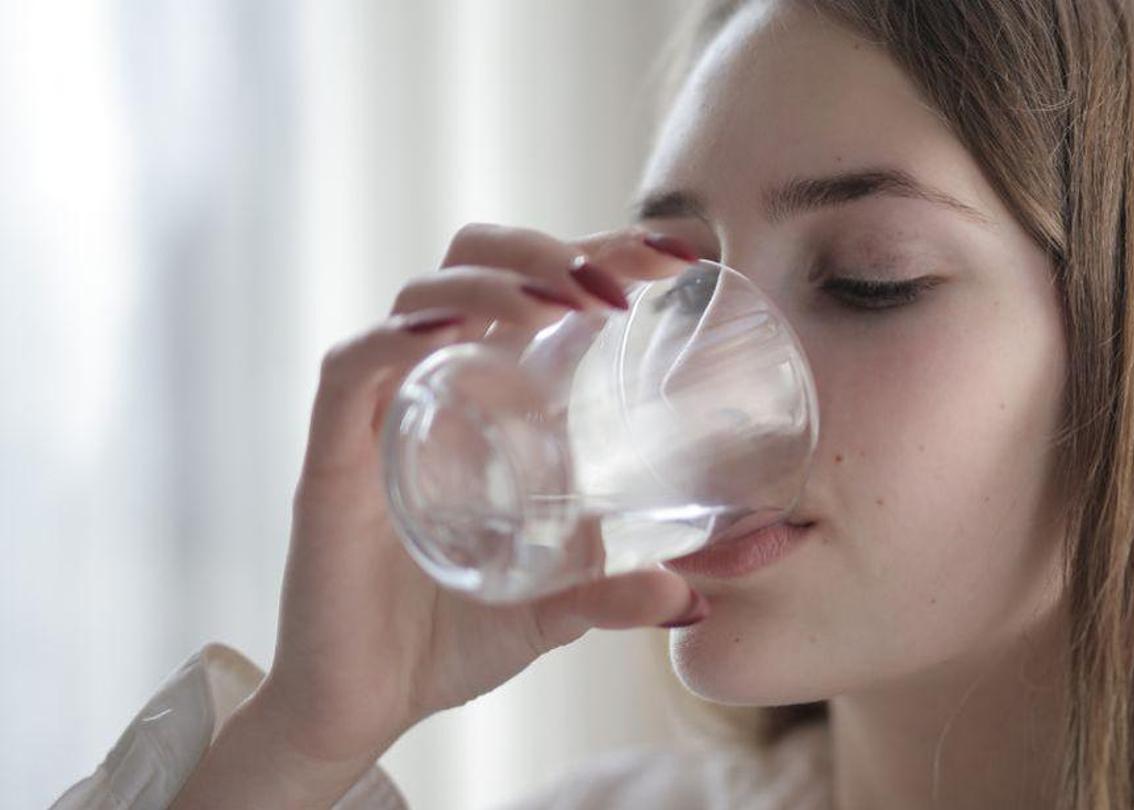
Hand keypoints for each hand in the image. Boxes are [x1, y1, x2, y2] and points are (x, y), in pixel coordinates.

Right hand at [172, 225, 706, 808]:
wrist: (362, 709)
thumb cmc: (450, 639)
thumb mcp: (556, 611)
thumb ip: (616, 595)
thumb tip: (691, 599)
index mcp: (486, 398)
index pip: (535, 287)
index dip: (598, 251)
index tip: (674, 256)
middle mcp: (431, 387)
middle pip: (472, 263)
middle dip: (544, 249)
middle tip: (616, 285)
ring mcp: (378, 418)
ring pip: (419, 298)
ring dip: (493, 282)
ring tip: (559, 302)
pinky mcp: (330, 462)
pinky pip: (351, 371)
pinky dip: (396, 339)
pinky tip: (452, 333)